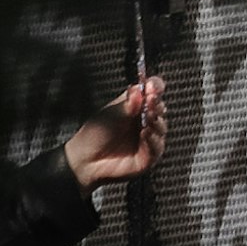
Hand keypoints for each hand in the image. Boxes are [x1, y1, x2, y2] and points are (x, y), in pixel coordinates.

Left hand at [65, 77, 166, 191]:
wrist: (85, 159)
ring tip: (148, 117)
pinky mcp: (148, 156)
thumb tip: (139, 90)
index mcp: (136, 106)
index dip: (155, 87)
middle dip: (157, 104)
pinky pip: (157, 147)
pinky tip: (145, 134)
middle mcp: (144, 121)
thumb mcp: (111, 114)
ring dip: (156, 121)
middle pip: (160, 108)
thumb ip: (128, 104)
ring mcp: (148, 138)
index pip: (152, 92)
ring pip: (161, 127)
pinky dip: (153, 140)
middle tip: (151, 100)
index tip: (152, 86)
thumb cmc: (95, 134)